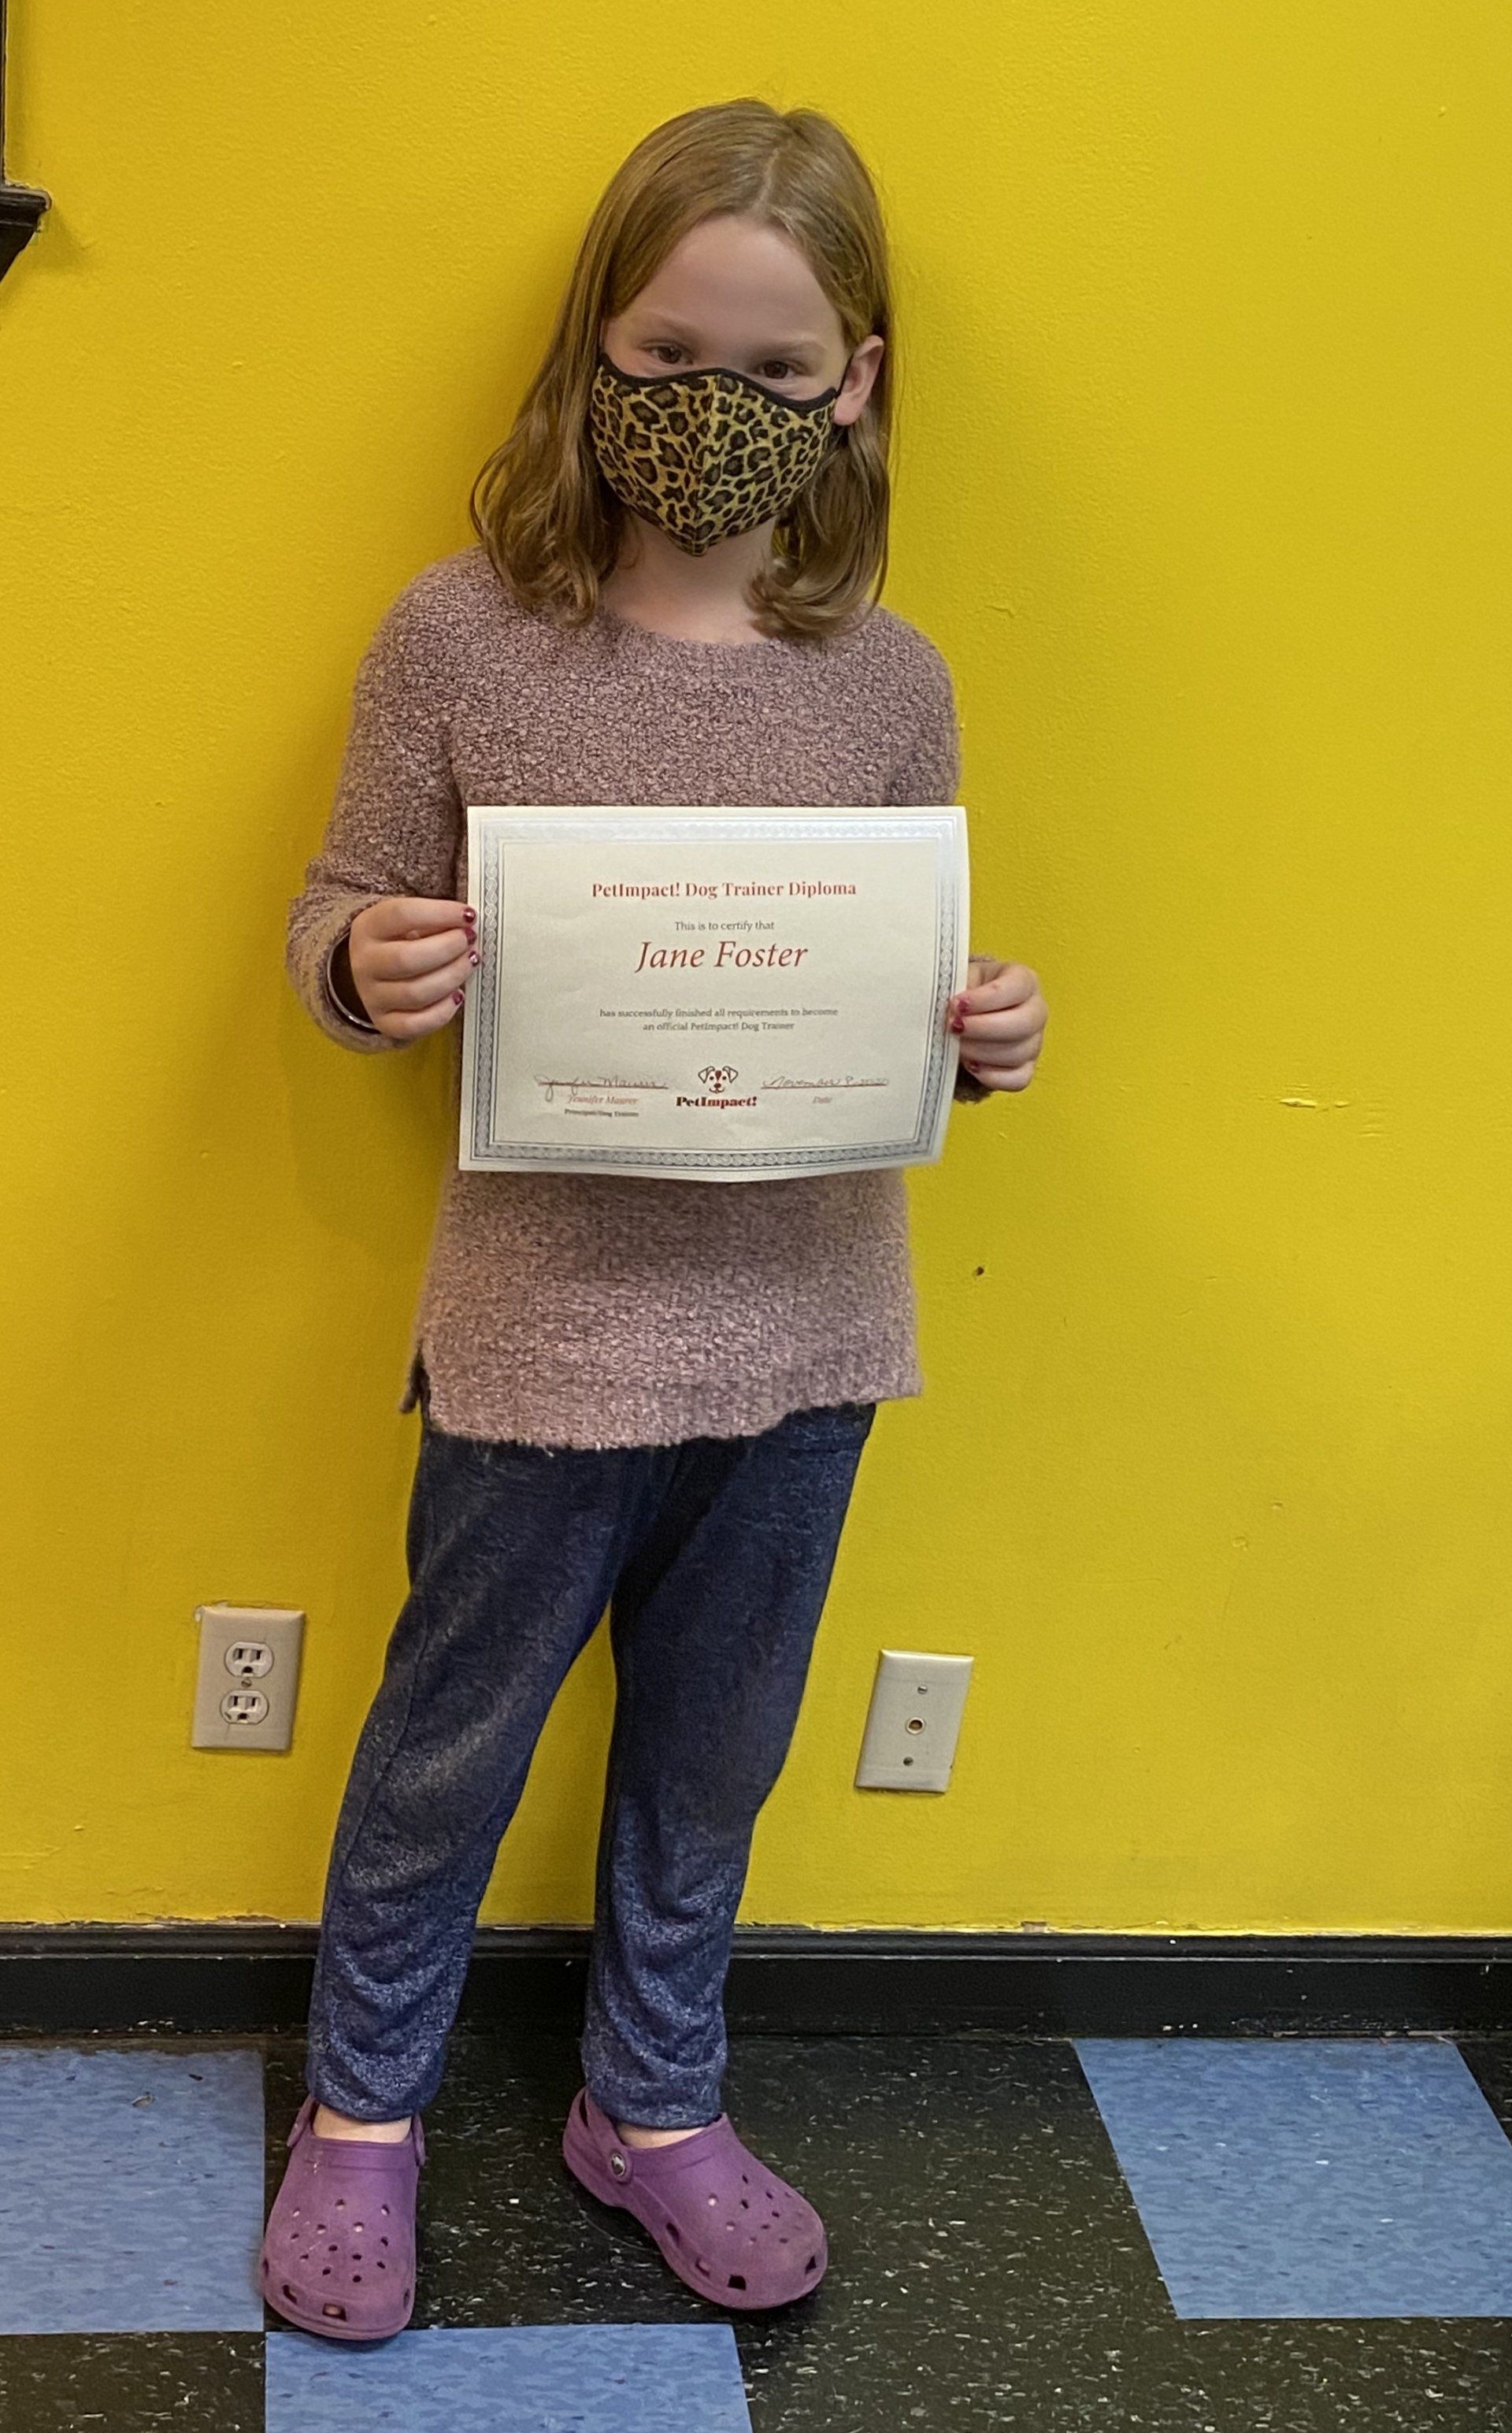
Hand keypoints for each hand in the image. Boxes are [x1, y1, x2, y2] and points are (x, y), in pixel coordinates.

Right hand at [346, 896, 478, 1039]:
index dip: (440, 913)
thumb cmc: (402, 941)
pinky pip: (415, 1025)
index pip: (401, 915)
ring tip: (469, 962)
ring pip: (415, 993)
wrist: (378, 972)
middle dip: (448, 948)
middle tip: (469, 940)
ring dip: (452, 977)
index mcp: (368, 928)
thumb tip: (467, 922)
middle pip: (406, 958)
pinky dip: (443, 1012)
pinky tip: (457, 995)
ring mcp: (372, 996)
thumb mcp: (410, 922)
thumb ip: (435, 919)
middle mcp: (365, 963)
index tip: (467, 915)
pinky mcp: (385, 1022)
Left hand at [947, 958, 1047, 1091]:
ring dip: (981, 1052)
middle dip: (983, 1028)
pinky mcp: (1027, 1067)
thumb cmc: (966, 994)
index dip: (984, 999)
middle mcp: (1036, 1010)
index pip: (1016, 987)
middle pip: (1023, 1023)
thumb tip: (948, 1007)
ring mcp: (1034, 1041)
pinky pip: (1018, 1079)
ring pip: (1018, 1053)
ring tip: (957, 1046)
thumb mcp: (961, 980)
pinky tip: (971, 1065)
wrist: (968, 1016)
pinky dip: (992, 1076)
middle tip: (954, 1028)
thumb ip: (956, 988)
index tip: (956, 1004)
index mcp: (1024, 981)